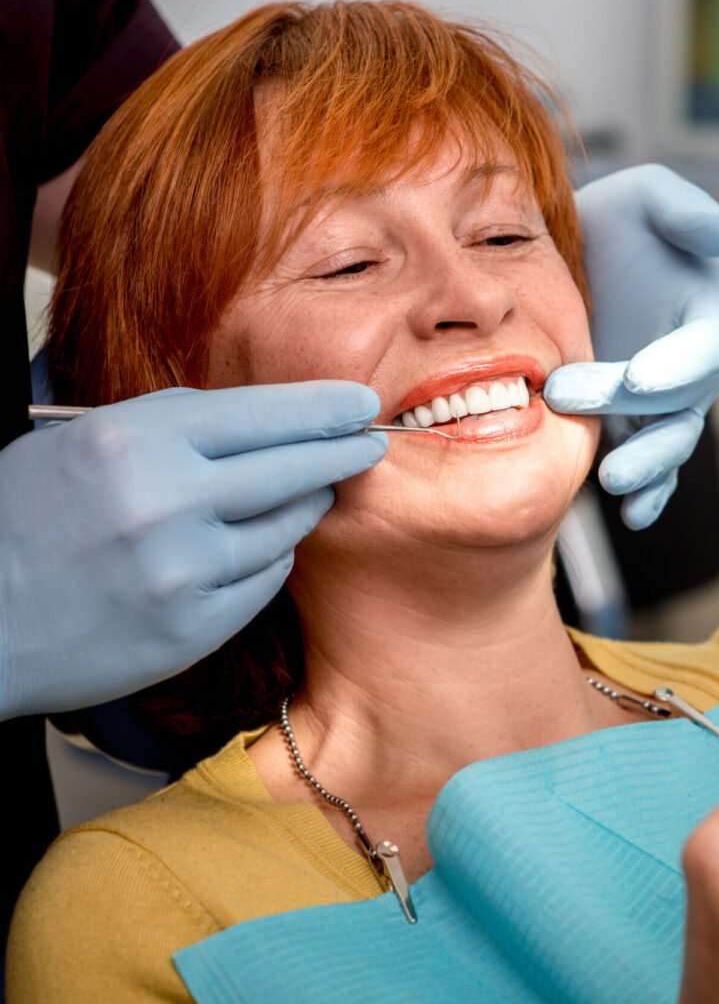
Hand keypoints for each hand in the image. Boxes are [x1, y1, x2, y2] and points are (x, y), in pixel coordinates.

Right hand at [0, 382, 385, 718]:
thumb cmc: (22, 521)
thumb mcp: (82, 443)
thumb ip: (170, 427)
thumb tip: (259, 422)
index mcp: (134, 441)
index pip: (260, 413)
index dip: (321, 407)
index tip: (360, 402)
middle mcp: (165, 503)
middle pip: (291, 468)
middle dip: (342, 452)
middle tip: (370, 443)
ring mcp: (182, 572)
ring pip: (285, 528)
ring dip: (306, 505)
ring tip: (314, 491)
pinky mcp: (191, 629)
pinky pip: (263, 582)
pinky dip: (270, 559)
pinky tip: (263, 546)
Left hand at [544, 164, 718, 528]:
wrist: (570, 260)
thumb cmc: (614, 222)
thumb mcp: (646, 197)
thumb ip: (685, 213)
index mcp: (710, 310)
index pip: (705, 347)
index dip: (678, 365)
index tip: (639, 377)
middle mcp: (695, 363)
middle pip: (679, 401)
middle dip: (632, 411)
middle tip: (568, 399)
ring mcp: (666, 400)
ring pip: (669, 443)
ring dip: (646, 467)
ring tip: (613, 482)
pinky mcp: (635, 424)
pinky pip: (651, 464)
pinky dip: (648, 494)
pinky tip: (631, 515)